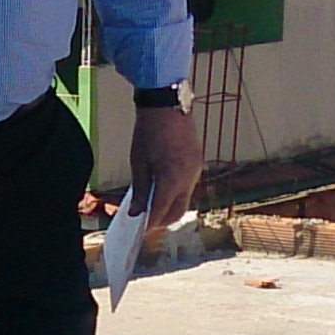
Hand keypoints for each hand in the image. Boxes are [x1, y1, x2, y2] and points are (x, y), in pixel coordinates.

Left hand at [130, 101, 205, 229]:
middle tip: (147, 222)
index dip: (150, 223)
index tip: (140, 230)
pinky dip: (177, 191)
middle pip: (178, 211)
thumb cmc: (149, 132)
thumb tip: (136, 212)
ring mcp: (196, 170)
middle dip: (163, 220)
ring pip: (185, 198)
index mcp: (171, 181)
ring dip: (171, 205)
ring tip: (153, 204)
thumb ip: (139, 190)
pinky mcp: (198, 162)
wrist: (167, 105)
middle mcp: (188, 179)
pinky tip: (164, 187)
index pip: (161, 212)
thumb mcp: (138, 163)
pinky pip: (189, 184)